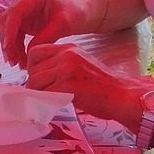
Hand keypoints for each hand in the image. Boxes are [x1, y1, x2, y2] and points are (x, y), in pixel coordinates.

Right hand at [0, 0, 84, 65]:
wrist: (79, 13)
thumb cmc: (74, 13)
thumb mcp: (63, 25)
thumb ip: (47, 37)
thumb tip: (30, 51)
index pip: (15, 12)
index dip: (9, 30)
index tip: (8, 46)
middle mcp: (24, 1)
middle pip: (7, 21)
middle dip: (7, 41)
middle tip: (11, 59)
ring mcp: (23, 11)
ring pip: (8, 30)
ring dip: (10, 47)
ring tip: (16, 63)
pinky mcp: (23, 22)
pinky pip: (14, 36)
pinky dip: (15, 48)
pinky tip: (20, 60)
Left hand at [24, 43, 144, 127]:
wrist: (120, 95)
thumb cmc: (102, 86)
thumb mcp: (80, 65)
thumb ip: (60, 66)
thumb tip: (38, 76)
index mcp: (69, 48)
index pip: (35, 52)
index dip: (33, 68)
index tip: (38, 79)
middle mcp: (66, 54)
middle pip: (33, 68)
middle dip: (34, 84)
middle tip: (42, 94)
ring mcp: (66, 69)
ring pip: (35, 81)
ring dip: (37, 94)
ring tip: (47, 100)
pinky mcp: (67, 84)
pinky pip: (43, 93)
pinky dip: (43, 101)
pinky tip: (51, 105)